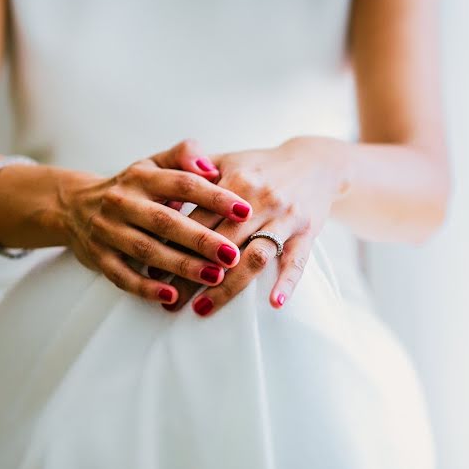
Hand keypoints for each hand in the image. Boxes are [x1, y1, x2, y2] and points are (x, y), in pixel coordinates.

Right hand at [58, 141, 253, 303]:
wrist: (72, 206)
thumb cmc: (130, 187)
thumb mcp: (152, 164)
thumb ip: (183, 156)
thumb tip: (210, 166)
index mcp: (142, 177)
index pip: (183, 183)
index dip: (215, 196)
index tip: (245, 209)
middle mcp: (123, 202)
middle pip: (166, 221)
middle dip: (201, 239)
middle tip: (232, 254)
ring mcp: (108, 231)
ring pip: (147, 250)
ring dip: (181, 266)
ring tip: (214, 277)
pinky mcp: (98, 257)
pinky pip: (122, 276)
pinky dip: (146, 287)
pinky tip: (171, 295)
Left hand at [163, 137, 350, 315]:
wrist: (315, 162)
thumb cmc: (261, 166)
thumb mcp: (228, 160)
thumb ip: (193, 172)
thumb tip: (160, 196)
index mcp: (236, 183)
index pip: (198, 220)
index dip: (173, 247)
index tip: (153, 272)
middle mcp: (260, 201)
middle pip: (220, 244)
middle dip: (192, 275)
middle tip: (170, 301)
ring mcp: (285, 219)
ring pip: (254, 256)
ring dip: (228, 286)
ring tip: (202, 308)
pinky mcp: (307, 233)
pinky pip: (298, 261)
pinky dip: (287, 282)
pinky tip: (274, 303)